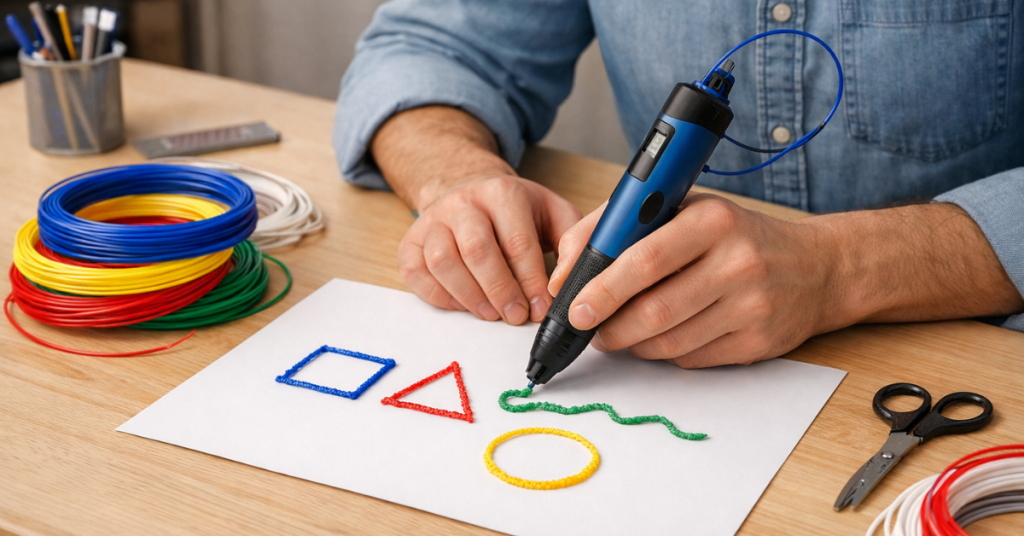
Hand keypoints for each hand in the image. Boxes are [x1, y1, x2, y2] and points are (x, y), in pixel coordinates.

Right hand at [399, 175, 581, 323]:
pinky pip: (417, 273)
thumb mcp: (553, 213)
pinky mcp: (410, 242)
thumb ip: (571, 242)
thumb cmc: (517, 213)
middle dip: (500, 291)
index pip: (517, 242)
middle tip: (516, 316)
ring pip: (444, 262)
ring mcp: (432, 221)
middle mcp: (463, 202)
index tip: (540, 308)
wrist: (470, 192)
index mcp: (503, 193)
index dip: (530, 281)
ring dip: (470, 297)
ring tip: (492, 314)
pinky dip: (440, 297)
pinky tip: (464, 305)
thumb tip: (568, 281)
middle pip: (477, 251)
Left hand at [549, 193, 840, 367]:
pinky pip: (691, 358)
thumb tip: (567, 269)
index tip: (573, 305)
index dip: (603, 288)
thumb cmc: (733, 235)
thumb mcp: (683, 209)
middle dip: (609, 327)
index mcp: (713, 220)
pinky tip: (658, 339)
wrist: (816, 268)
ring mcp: (751, 306)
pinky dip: (663, 353)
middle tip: (588, 329)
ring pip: (668, 342)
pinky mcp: (758, 342)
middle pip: (654, 310)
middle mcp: (737, 262)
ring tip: (616, 335)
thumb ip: (617, 225)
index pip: (646, 259)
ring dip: (631, 345)